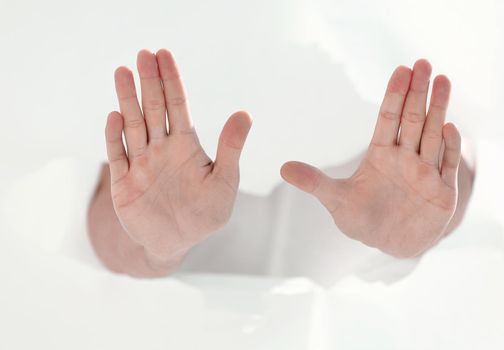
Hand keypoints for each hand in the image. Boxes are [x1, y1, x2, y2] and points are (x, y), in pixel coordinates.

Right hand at [105, 49, 251, 263]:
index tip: (165, 55)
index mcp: (186, 146)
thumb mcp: (224, 182)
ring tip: (122, 72)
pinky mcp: (124, 183)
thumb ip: (231, 149)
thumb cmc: (205, 214)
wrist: (176, 242)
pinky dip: (115, 137)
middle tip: (144, 54)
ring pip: (133, 126)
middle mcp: (161, 149)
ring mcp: (141, 164)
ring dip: (127, 100)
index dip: (172, 81)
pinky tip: (115, 116)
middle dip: (149, 82)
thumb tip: (245, 113)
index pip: (178, 107)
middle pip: (153, 109)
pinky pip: (117, 156)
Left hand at [280, 60, 460, 257]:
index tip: (401, 70)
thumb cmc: (362, 219)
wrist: (390, 244)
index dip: (394, 95)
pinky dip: (450, 148)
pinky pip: (447, 164)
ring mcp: (426, 172)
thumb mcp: (336, 201)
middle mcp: (405, 157)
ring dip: (438, 109)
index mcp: (380, 154)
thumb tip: (282, 168)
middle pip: (412, 120)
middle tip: (423, 63)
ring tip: (442, 80)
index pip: (388, 119)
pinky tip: (449, 127)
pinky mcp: (443, 190)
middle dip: (417, 93)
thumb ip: (314, 183)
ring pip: (433, 135)